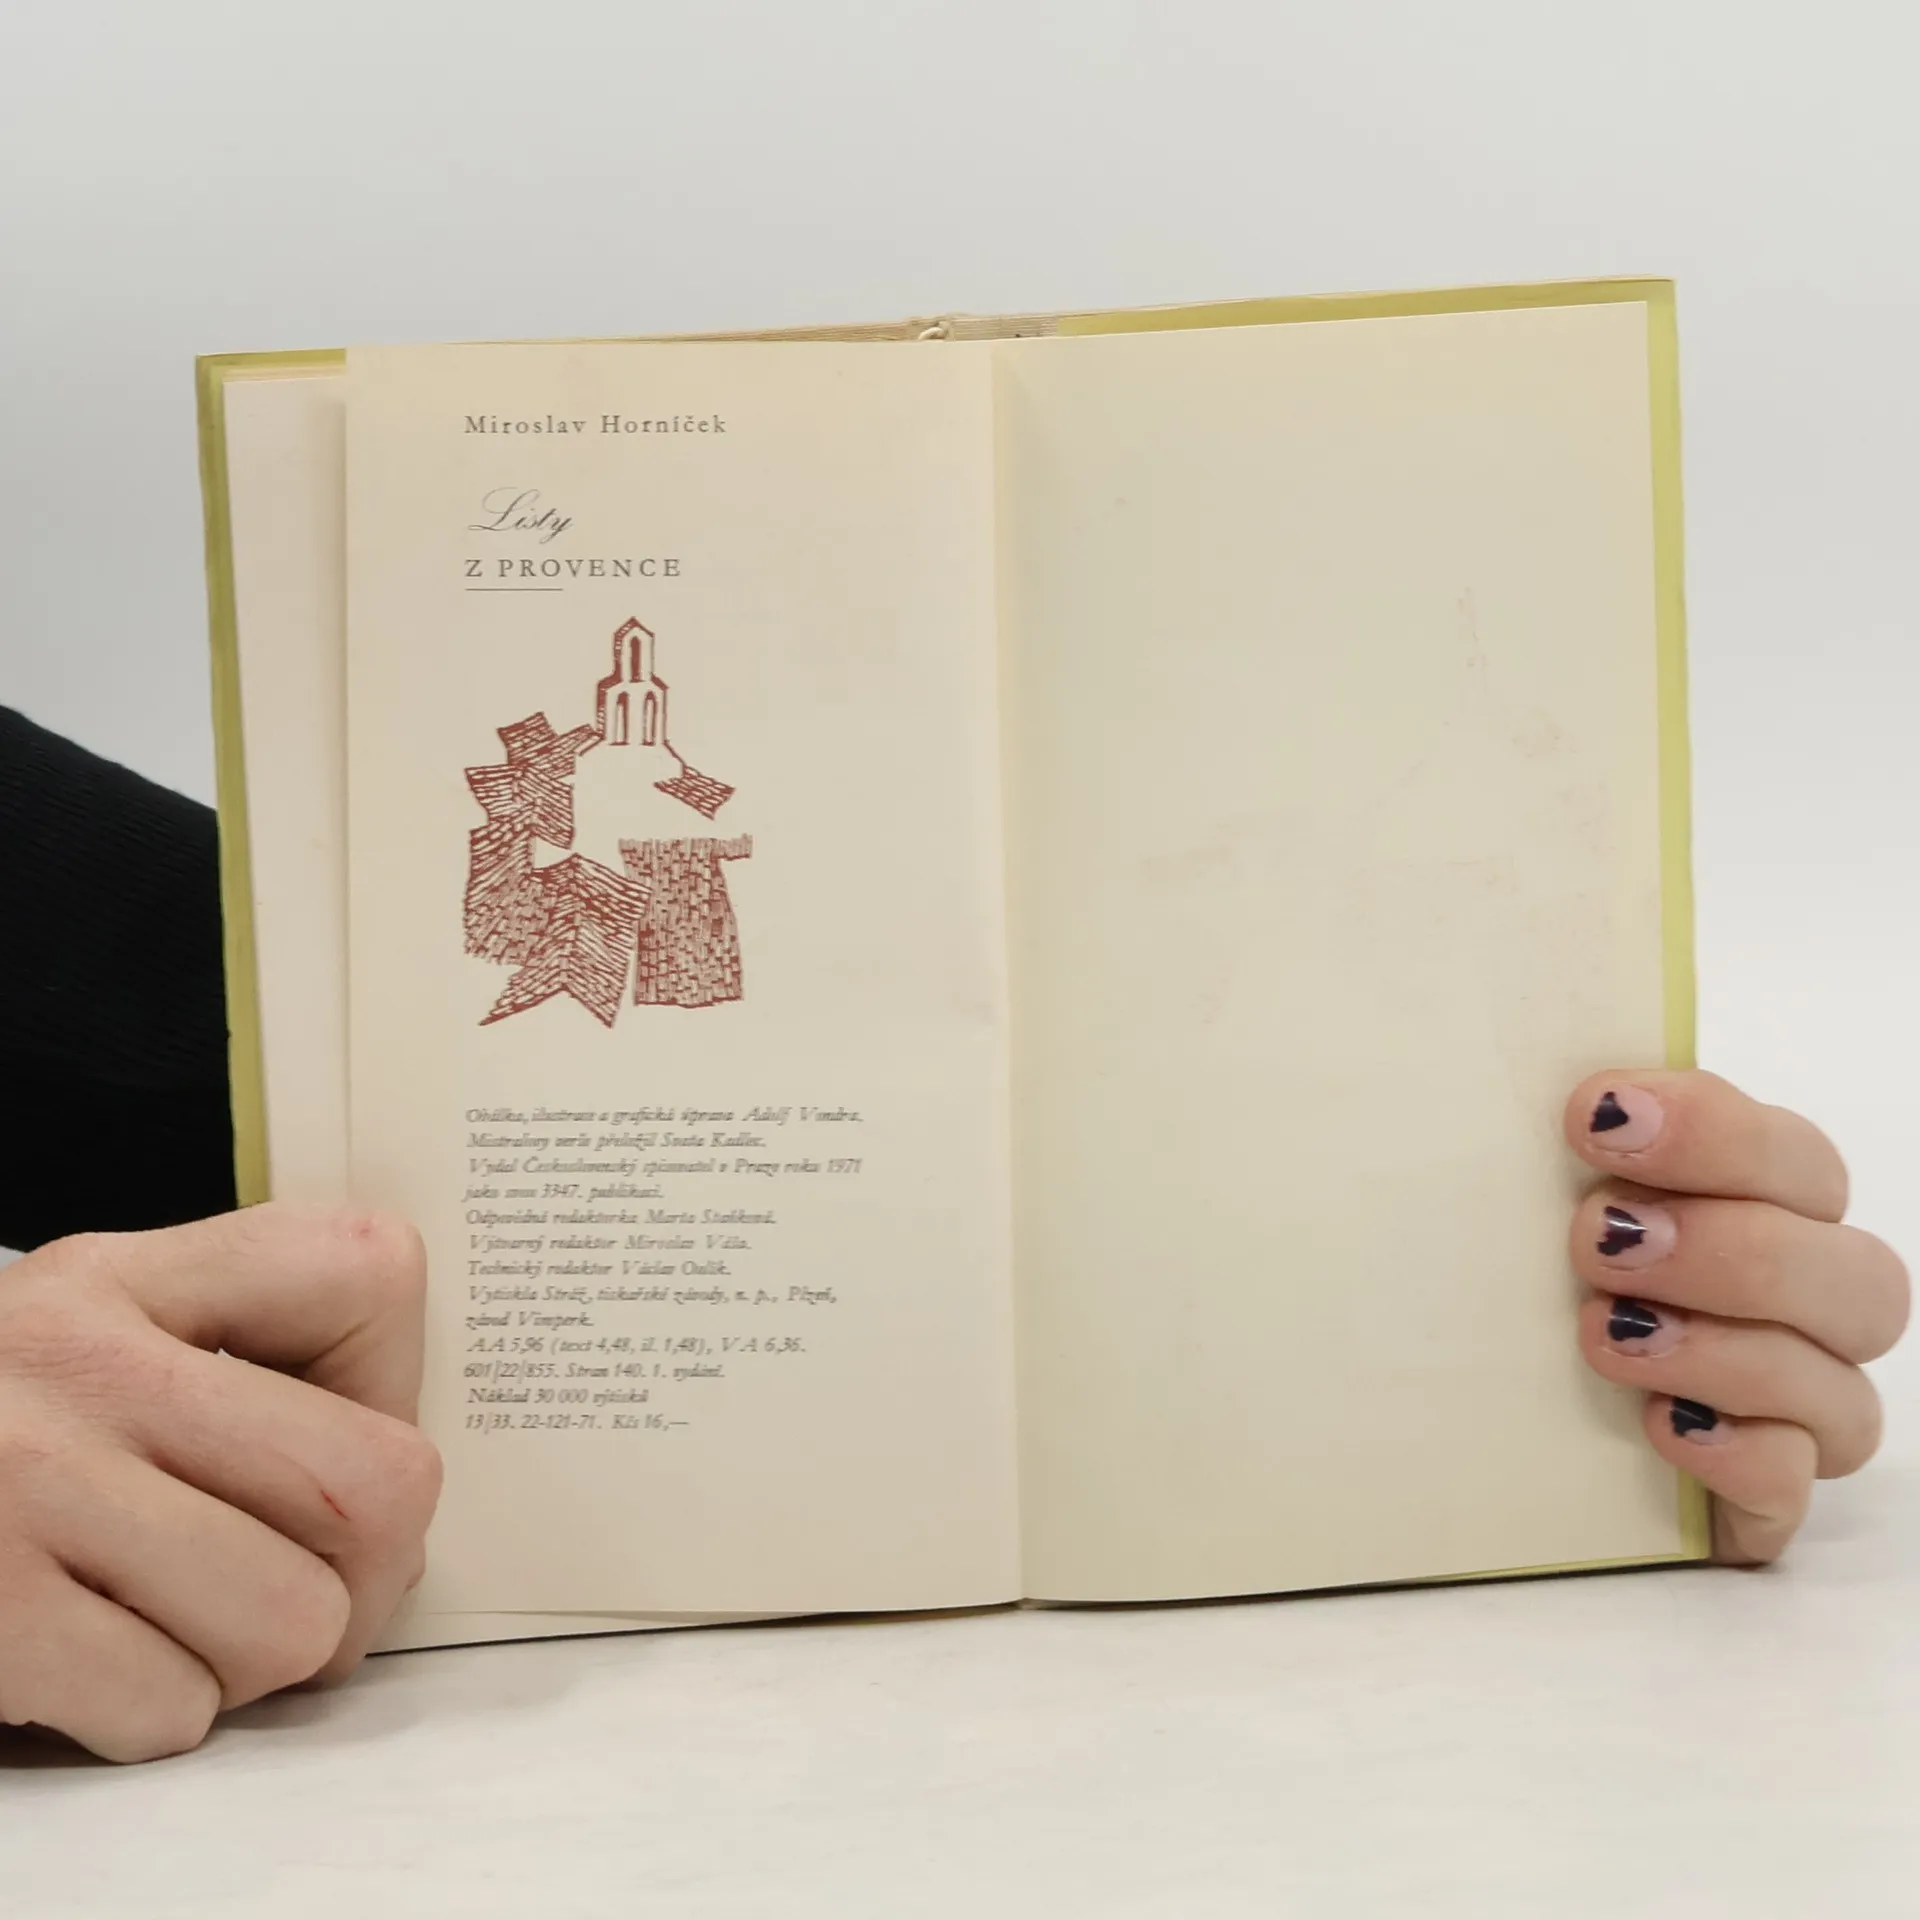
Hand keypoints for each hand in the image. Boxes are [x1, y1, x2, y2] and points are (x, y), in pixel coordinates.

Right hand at [0, 1205, 440, 1761]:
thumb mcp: (93, 1334)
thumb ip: (246, 1378)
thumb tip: (393, 1526)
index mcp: (126, 1276)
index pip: (370, 1273)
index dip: (393, 1388)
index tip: (331, 1441)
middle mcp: (77, 1363)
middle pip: (377, 1483)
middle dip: (365, 1572)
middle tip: (296, 1584)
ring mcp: (25, 1487)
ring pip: (295, 1619)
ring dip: (256, 1658)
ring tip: (178, 1622)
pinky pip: (174, 1707)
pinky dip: (157, 1714)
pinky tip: (94, 1667)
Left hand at [1566, 1070, 1907, 1563]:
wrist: (1481, 1407)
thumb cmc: (1532, 1267)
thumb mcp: (1538, 1191)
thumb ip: (1579, 1138)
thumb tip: (1576, 1093)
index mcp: (1766, 1209)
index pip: (1798, 1160)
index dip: (1714, 1132)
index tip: (1594, 1117)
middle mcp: (1804, 1308)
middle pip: (1858, 1278)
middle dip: (1728, 1250)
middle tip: (1597, 1241)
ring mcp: (1795, 1410)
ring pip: (1841, 1390)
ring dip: (1722, 1353)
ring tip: (1606, 1333)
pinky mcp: (1759, 1495)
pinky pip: (1792, 1484)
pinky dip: (1734, 1453)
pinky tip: (1659, 1424)